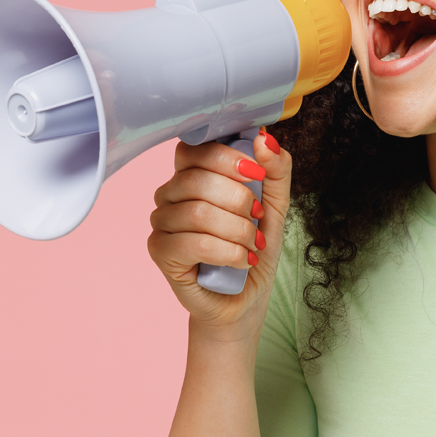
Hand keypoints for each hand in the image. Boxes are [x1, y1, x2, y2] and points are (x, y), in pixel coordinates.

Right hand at [146, 129, 290, 342]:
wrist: (244, 298)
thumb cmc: (252, 248)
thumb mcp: (274, 205)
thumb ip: (274, 170)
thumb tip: (263, 138)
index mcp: (192, 174)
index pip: (196, 148)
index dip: (228, 158)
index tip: (257, 175)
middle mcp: (170, 193)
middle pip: (197, 179)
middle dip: (239, 200)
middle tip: (257, 219)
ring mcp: (161, 221)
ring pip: (198, 213)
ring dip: (238, 231)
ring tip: (252, 245)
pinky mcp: (160, 251)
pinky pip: (194, 243)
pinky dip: (228, 252)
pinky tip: (242, 261)